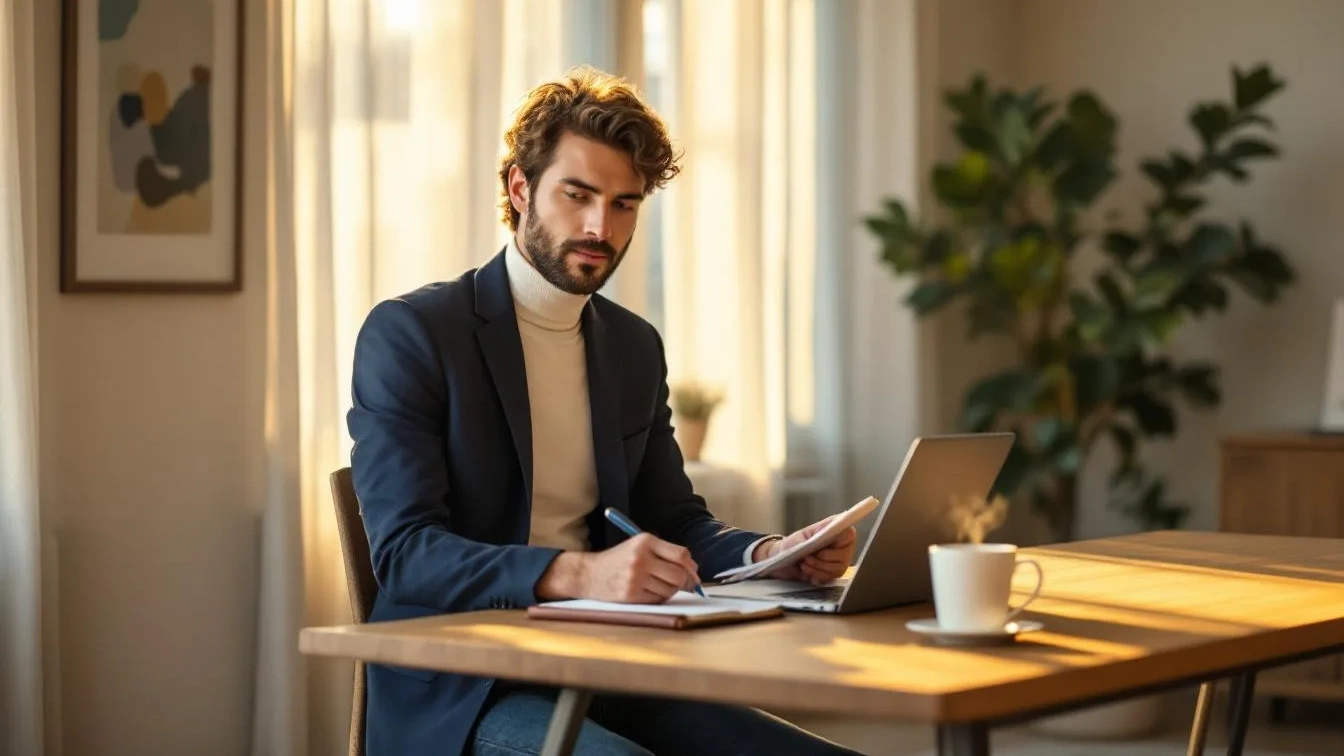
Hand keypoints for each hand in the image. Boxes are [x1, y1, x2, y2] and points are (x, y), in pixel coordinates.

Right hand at [537, 533, 699, 603]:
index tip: (694, 573)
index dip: (691, 566)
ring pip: (670, 589)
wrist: (589, 574)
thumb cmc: (619, 560)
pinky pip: (658, 599)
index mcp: (645, 541)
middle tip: (684, 585)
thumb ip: (665, 554)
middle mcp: (641, 558)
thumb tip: (693, 571)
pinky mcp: (631, 594)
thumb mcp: (639, 546)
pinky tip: (649, 591)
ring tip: (659, 585)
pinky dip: (659, 597)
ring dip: (671, 590)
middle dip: (686, 582)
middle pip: (679, 574)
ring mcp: (635, 577)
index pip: (681, 554)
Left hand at [754, 516, 856, 584]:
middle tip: (806, 558)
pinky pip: (832, 578)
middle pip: (844, 556)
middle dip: (822, 561)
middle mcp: (841, 544)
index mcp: (834, 529)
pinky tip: (808, 574)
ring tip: (804, 565)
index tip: (820, 549)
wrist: (780, 562)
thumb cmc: (790, 546)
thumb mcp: (798, 539)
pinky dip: (818, 577)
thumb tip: (828, 530)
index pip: (849, 534)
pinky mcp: (834, 573)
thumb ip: (814, 535)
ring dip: (818, 569)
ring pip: (838, 569)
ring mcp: (840, 559)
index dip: (838, 543)